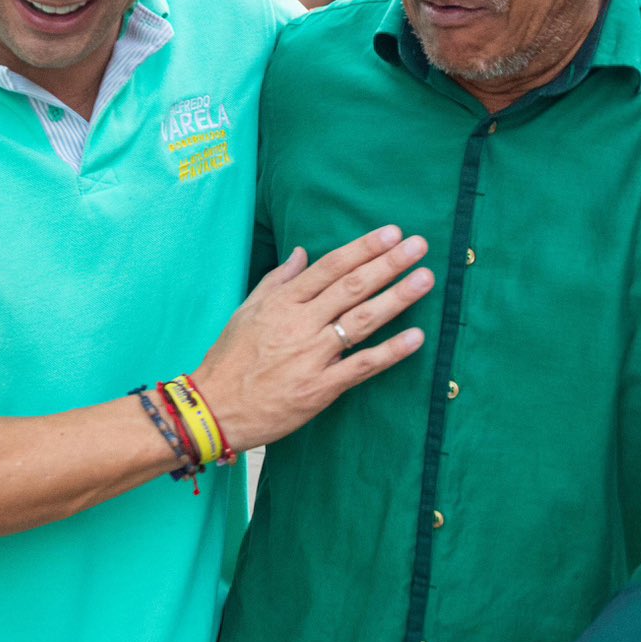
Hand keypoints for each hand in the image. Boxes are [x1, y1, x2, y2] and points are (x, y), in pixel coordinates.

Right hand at [192, 227, 432, 451]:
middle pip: (352, 287)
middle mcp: (300, 324)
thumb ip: (277, 280)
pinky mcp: (321, 388)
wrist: (215, 409)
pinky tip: (417, 337)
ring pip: (362, 320)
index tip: (391, 233)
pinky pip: (362, 366)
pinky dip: (391, 352)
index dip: (363, 248)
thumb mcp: (247, 311)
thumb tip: (301, 253)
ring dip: (397, 298)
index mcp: (283, 302)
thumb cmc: (230, 359)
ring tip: (425, 279)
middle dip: (388, 264)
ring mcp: (313, 356)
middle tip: (419, 246)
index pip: (330, 267)